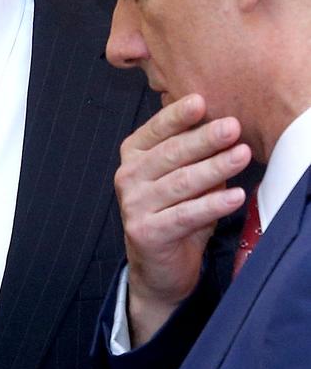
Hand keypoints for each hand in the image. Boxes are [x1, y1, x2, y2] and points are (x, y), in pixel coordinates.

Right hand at [116, 94, 249, 345]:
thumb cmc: (175, 213)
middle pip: (170, 154)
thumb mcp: (182, 178)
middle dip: (204, 139)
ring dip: (214, 168)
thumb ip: (195, 155)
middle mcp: (128, 177)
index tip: (201, 101)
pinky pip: (185, 215)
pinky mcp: (146, 232)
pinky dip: (212, 205)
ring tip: (241, 156)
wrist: (158, 266)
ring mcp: (134, 205)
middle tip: (232, 127)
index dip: (177, 116)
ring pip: (180, 182)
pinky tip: (235, 196)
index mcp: (134, 156)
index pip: (155, 130)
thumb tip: (226, 128)